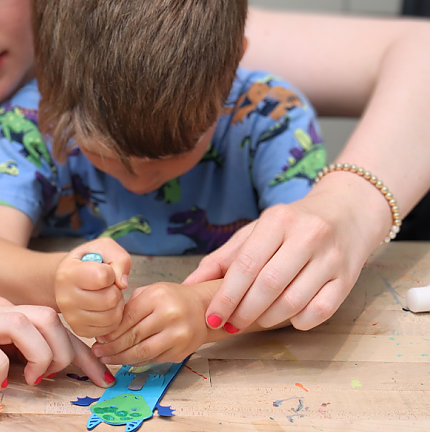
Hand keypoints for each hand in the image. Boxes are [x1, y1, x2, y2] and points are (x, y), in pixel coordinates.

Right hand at [0, 296, 112, 389]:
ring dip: (41, 355)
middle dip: (70, 352)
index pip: (53, 322)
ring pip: (29, 323)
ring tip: (32, 380)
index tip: (101, 376)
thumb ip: (2, 345)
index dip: (83, 350)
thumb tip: (38, 366)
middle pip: (50, 318)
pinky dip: (2, 366)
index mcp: (0, 309)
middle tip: (66, 381)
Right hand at [54, 238, 132, 337]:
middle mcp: (65, 298)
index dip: (111, 271)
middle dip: (116, 290)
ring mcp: (71, 317)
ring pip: (112, 316)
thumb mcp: (104, 248)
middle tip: (107, 284)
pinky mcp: (80, 330)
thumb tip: (122, 284)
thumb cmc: (88, 261)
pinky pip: (109, 329)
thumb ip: (119, 259)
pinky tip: (105, 307)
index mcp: (67, 274)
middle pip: (109, 299)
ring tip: (107, 294)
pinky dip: (114, 317)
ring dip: (117, 304)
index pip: (103, 276)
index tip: (103, 269)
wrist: (70, 278)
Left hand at [91, 282, 209, 365]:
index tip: (99, 337)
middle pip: (133, 336)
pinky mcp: (180, 352)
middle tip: (98, 351)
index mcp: (157, 297)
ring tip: (107, 358)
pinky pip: (152, 359)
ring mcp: (177, 336)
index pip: (128, 318)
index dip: (111, 331)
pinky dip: (136, 361)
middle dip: (112, 346)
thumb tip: (107, 327)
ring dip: (121, 358)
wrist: (204, 309)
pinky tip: (125, 359)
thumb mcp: (151, 292)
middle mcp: (169, 316)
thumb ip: (130, 306)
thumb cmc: (173, 299)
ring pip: (142, 352)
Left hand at [182, 183, 386, 332]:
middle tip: (230, 324)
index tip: (212, 317)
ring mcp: (331, 258)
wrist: (348, 212)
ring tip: (255, 320)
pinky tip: (288, 318)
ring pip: (294, 301)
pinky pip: (321, 310)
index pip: (246, 264)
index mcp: (278, 220)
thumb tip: (189, 285)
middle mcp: (307, 236)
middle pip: (268, 285)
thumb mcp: (256, 231)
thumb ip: (223, 257)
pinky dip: (300, 321)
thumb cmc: (291, 225)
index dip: (226, 296)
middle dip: (244, 311)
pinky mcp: (348, 278)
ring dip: (268, 319)